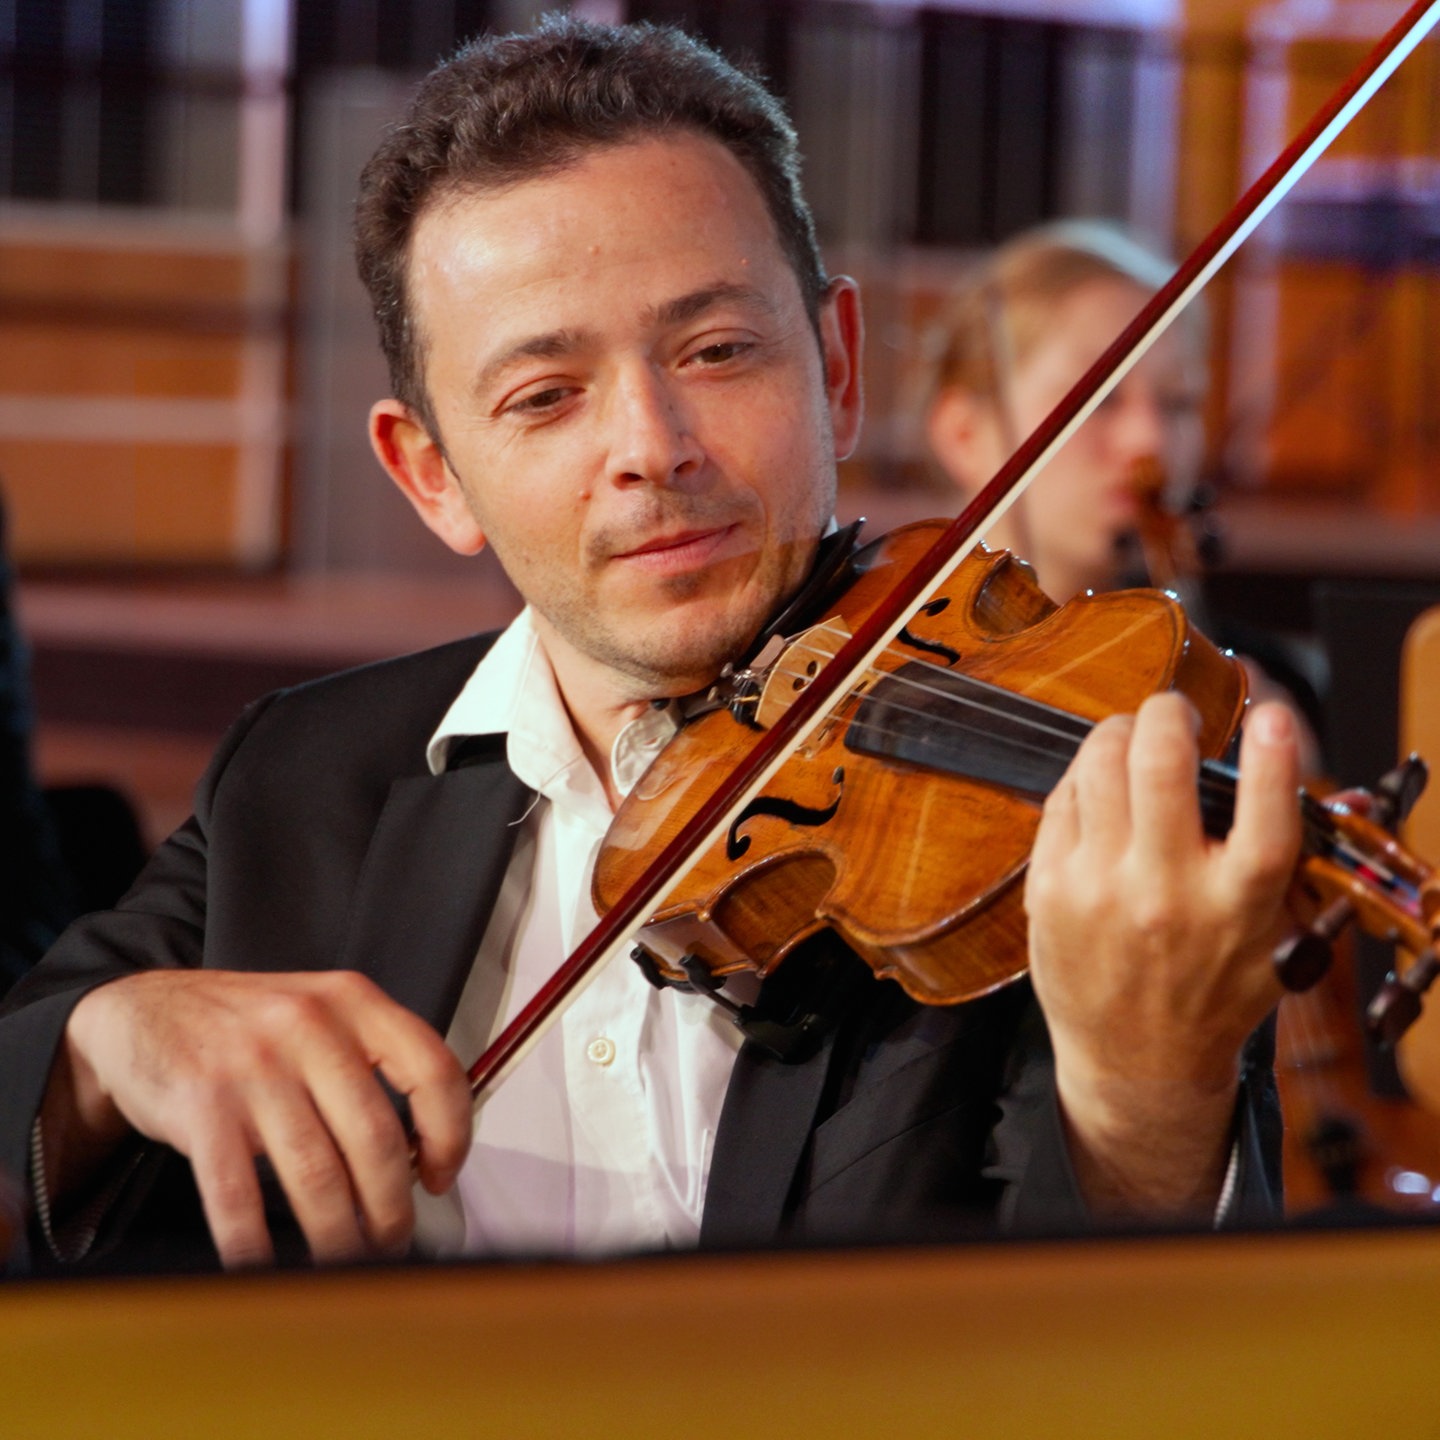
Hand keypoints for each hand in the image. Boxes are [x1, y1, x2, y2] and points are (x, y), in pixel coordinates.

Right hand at [47, 969, 471, 1267]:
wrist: (143, 1011)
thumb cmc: (247, 1025)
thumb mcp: (321, 1014)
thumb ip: (372, 1063)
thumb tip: (421, 1153)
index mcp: (354, 1001)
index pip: (432, 1070)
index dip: (450, 1134)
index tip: (442, 1176)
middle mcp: (310, 1026)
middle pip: (376, 1138)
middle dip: (391, 1208)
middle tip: (393, 1241)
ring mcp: (254, 1066)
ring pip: (318, 1175)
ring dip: (338, 1236)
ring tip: (347, 1263)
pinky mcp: (202, 1106)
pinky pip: (239, 1196)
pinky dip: (257, 1245)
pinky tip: (268, 1268)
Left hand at [1024, 694, 1301, 1213]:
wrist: (1137, 1062)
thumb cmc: (1212, 994)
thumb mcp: (1277, 942)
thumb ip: (1292, 867)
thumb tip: (1311, 783)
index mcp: (1238, 905)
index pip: (1266, 814)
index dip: (1275, 752)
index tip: (1270, 716)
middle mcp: (1167, 892)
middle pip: (1161, 765)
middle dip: (1169, 713)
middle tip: (1174, 710)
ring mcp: (1100, 888)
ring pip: (1100, 767)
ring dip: (1119, 733)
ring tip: (1133, 737)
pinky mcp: (1048, 889)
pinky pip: (1062, 800)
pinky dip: (1084, 778)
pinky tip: (1099, 785)